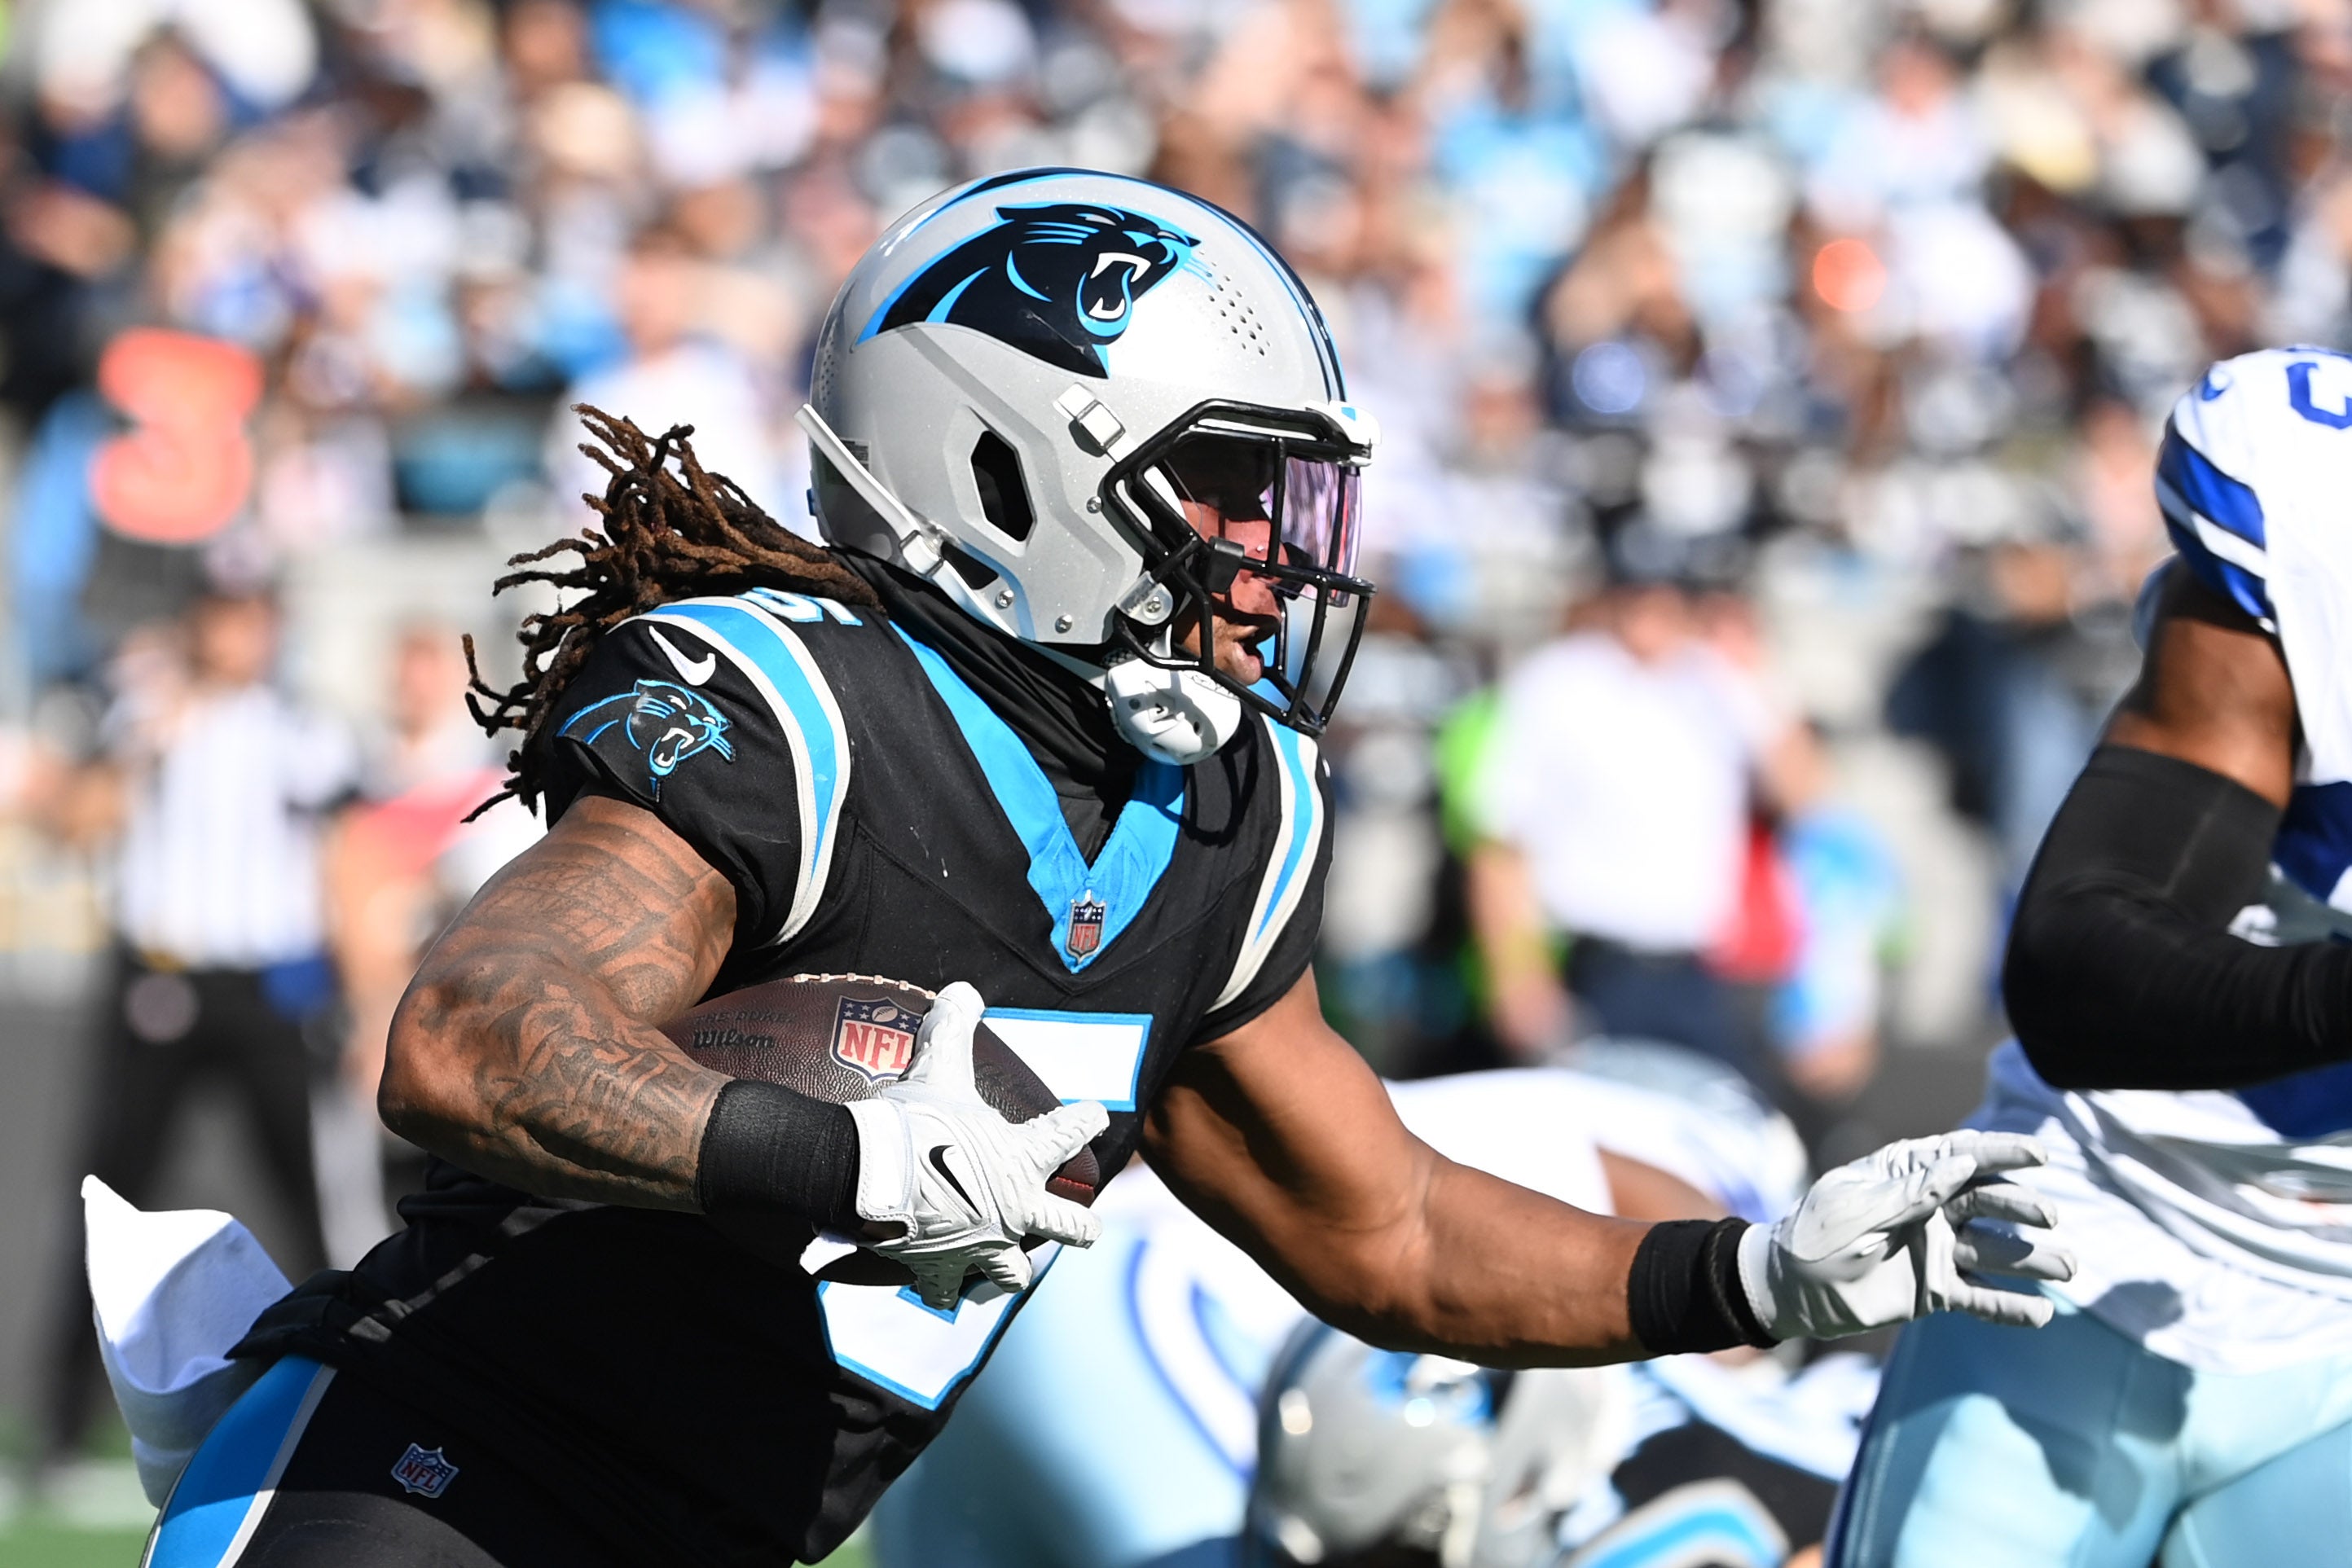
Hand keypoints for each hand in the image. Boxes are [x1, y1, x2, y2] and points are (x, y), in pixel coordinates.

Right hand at [846, 982, 1107, 1308]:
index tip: (1095, 1114)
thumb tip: (963, 989)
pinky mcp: (944, 1270)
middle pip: (1072, 1229)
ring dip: (1010, 1271)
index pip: (1070, 1132)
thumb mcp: (938, 1067)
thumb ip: (955, 1028)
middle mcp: (1017, 1209)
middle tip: (1089, 1227)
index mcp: (1025, 1159)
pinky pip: (946, 1291)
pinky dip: (942, 1287)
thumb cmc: (913, 1121)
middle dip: (1082, 1229)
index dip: (1086, 1119)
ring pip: (1014, 1276)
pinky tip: (939, 1284)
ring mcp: (983, 1246)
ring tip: (1006, 1269)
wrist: (870, 1176)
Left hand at [1736, 1131, 2074, 1340]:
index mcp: (1908, 1175)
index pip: (1964, 1156)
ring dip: (2033, 1259)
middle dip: (2024, 1207)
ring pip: (1996, 1251)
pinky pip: (1980, 1296)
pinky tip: (2042, 1315)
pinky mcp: (1936, 1289)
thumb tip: (1961, 1163)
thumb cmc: (1815, 1237)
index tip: (2040, 1155)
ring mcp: (1938, 1249)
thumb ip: (1909, 1193)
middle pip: (1990, 1202)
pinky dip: (2010, 1306)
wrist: (1790, 1290)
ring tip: (2068, 1268)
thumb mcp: (1857, 1211)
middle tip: (2048, 1218)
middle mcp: (1932, 1209)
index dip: (2003, 1152)